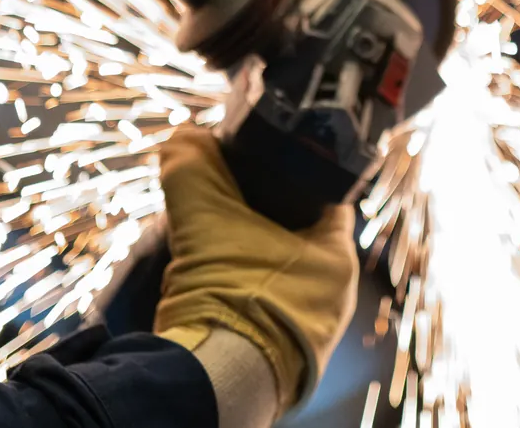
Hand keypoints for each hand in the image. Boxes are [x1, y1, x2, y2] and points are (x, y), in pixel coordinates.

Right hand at [154, 126, 358, 411]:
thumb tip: (183, 138)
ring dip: (244, 255)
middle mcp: (333, 300)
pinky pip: (262, 308)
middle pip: (296, 236)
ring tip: (210, 238)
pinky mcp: (279, 357)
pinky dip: (237, 291)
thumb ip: (191, 167)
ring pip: (277, 274)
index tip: (259, 160)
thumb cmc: (228, 297)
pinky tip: (208, 281)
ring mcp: (308, 333)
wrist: (213, 380)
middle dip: (259, 216)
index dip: (290, 173)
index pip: (324, 197)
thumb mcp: (205, 216)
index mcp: (337, 260)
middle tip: (226, 197)